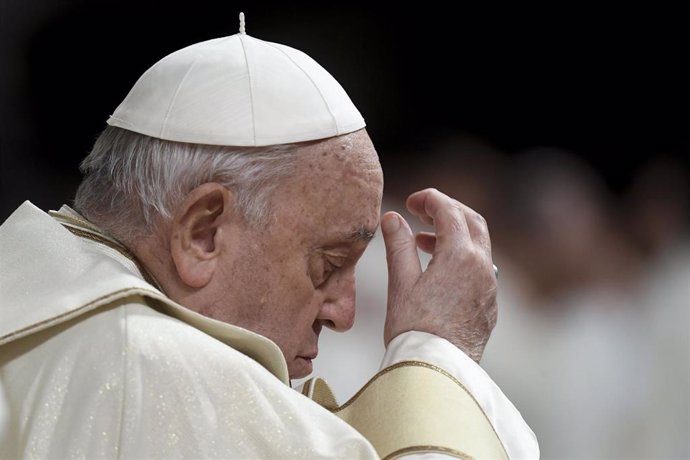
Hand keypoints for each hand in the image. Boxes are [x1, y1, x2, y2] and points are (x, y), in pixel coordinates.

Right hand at [382, 188, 497, 361]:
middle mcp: (482, 268)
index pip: (449, 212)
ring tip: (424, 241)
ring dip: (455, 233)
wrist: (438, 372)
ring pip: (479, 245)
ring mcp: (489, 288)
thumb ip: (399, 246)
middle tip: (422, 212)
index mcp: (461, 257)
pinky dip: (462, 256)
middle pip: (472, 221)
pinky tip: (439, 269)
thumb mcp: (401, 284)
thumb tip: (393, 218)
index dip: (430, 199)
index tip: (411, 201)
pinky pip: (481, 268)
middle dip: (448, 210)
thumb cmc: (415, 331)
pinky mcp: (489, 305)